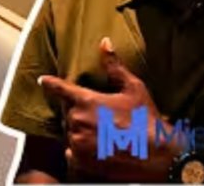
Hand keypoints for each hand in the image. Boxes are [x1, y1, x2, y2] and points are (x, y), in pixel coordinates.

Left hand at [38, 38, 182, 182]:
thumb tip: (104, 42)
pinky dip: (81, 150)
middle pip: (69, 113)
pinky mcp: (82, 162)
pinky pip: (73, 152)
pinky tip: (99, 149)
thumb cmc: (147, 121)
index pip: (60, 88)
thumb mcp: (133, 89)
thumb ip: (114, 66)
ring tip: (105, 135)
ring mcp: (78, 143)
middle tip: (103, 118)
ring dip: (82, 132)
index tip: (43, 80)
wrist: (160, 157)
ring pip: (72, 133)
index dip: (51, 83)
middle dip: (81, 113)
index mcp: (86, 101)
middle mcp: (78, 121)